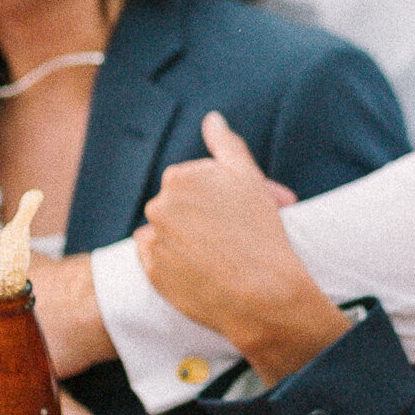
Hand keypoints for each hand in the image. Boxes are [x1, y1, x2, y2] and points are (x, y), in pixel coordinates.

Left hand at [139, 111, 347, 385]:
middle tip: (239, 234)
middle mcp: (159, 205)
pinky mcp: (151, 271)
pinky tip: (203, 268)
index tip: (245, 213)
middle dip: (206, 216)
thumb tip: (212, 119)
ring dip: (189, 237)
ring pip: (168, 231)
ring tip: (224, 253)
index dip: (223, 197)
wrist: (264, 295)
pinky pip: (158, 259)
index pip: (195, 182)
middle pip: (181, 206)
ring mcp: (153, 240)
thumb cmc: (262, 232)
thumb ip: (226, 144)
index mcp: (179, 177)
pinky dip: (175, 261)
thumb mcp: (250, 178)